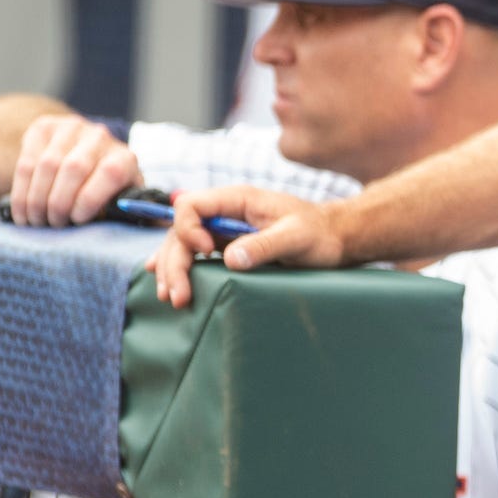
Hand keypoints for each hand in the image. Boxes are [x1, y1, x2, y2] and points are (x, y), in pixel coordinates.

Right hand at [6, 114, 139, 225]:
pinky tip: (23, 211)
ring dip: (37, 198)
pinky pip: (27, 161)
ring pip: (46, 165)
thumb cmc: (106, 190)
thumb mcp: (124, 198)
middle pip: (73, 168)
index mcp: (124, 157)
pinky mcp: (43, 127)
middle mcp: (99, 137)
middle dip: (59, 202)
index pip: (109, 173)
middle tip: (53, 224)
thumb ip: (140, 211)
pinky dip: (22, 190)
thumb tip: (164, 224)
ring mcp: (70, 128)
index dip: (89, 199)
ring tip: (36, 221)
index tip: (77, 220)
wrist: (82, 154)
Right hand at [144, 186, 343, 307]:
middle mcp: (225, 212)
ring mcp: (223, 229)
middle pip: (181, 231)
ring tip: (170, 297)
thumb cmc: (320, 234)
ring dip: (173, 269)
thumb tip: (230, 258)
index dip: (189, 229)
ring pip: (183, 245)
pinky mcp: (227, 246)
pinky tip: (163, 279)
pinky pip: (194, 254)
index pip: (192, 206)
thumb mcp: (297, 238)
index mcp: (238, 199)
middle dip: (175, 262)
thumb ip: (265, 245)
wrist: (335, 239)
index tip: (206, 252)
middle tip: (177, 296)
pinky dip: (179, 267)